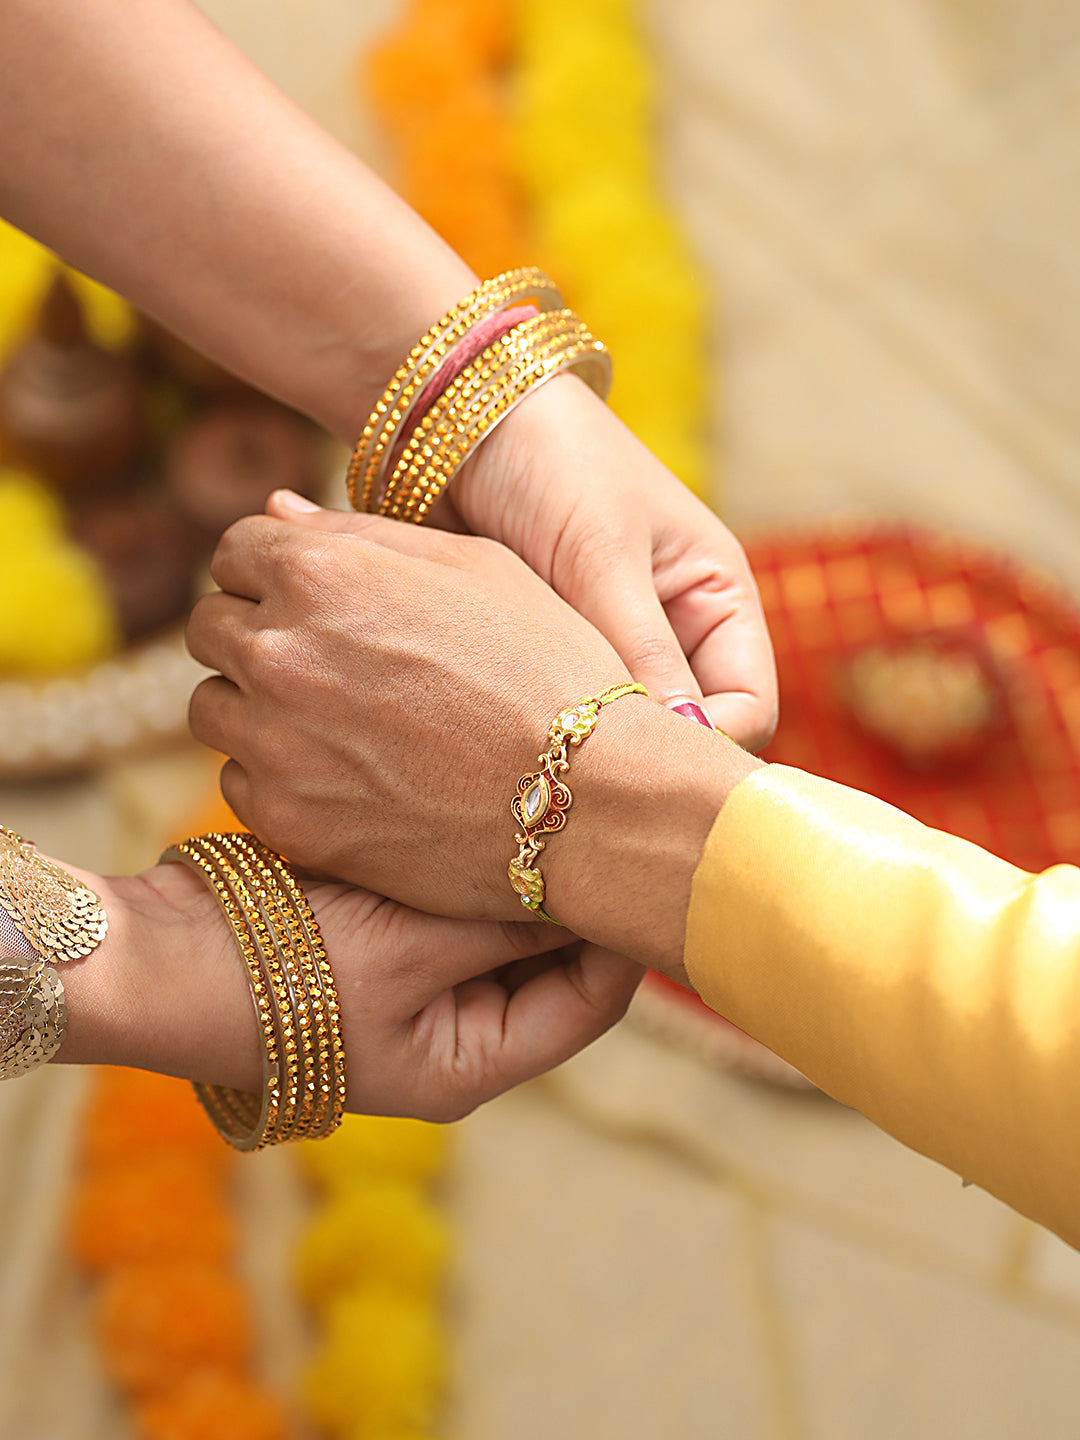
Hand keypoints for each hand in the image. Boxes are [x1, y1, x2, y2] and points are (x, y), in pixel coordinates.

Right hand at [59, 860, 641, 1121]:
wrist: (157, 953)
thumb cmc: (278, 968)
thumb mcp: (408, 950)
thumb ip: (505, 926)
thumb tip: (596, 889)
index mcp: (470, 1064)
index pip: (588, 1005)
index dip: (624, 939)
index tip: (647, 863)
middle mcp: (453, 1033)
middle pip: (550, 966)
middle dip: (573, 900)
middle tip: (611, 817)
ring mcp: (416, 987)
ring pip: (503, 927)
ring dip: (523, 876)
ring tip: (561, 804)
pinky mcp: (384, 940)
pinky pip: (453, 902)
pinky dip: (474, 864)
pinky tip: (491, 806)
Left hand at [187, 510, 632, 919]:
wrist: (594, 797)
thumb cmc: (552, 667)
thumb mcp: (476, 567)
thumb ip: (362, 536)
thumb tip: (278, 513)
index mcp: (321, 571)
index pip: (236, 552)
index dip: (273, 572)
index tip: (310, 600)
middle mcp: (281, 651)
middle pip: (211, 629)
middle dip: (256, 636)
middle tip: (327, 666)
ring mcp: (277, 742)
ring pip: (213, 711)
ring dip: (257, 709)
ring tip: (337, 725)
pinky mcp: (289, 820)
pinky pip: (240, 786)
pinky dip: (278, 779)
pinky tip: (346, 778)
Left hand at [351, 373, 778, 749]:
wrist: (459, 419)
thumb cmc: (553, 461)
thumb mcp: (604, 553)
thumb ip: (643, 648)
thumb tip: (684, 745)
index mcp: (718, 599)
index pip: (749, 709)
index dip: (712, 745)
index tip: (646, 762)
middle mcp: (677, 633)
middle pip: (688, 733)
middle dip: (646, 753)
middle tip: (585, 766)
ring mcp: (613, 648)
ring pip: (624, 732)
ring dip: (590, 739)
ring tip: (541, 742)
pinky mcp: (554, 656)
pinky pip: (568, 714)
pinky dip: (548, 724)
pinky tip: (510, 725)